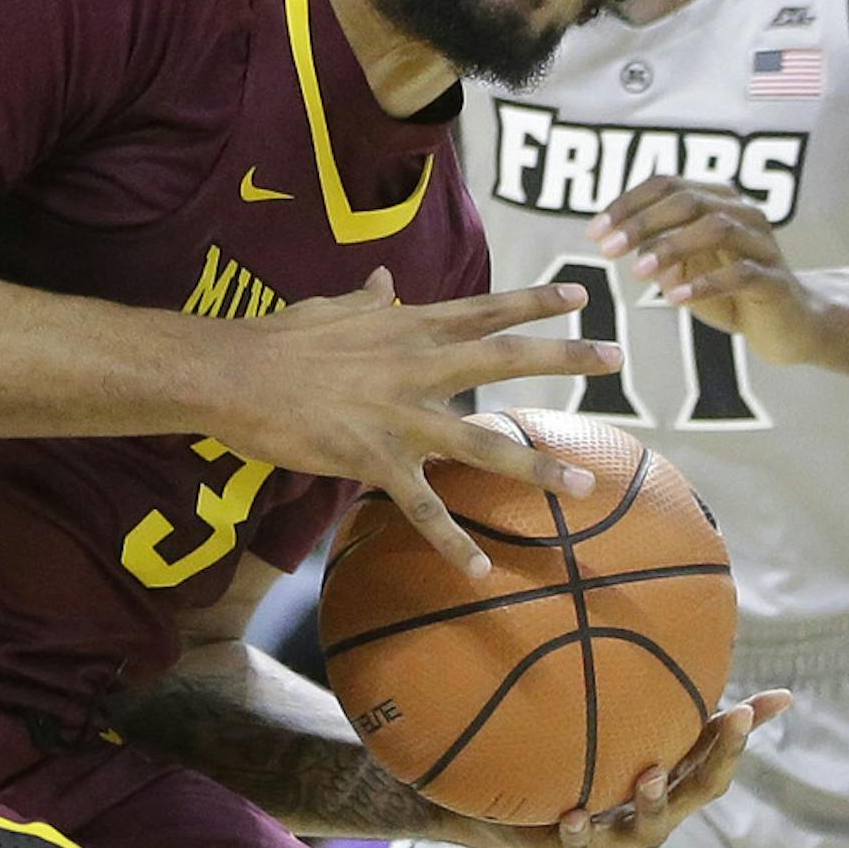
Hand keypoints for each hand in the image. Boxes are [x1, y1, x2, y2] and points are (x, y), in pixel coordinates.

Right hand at [229, 269, 624, 578]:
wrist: (230, 373)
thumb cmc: (275, 338)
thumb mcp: (329, 309)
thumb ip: (366, 299)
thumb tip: (384, 279)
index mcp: (407, 327)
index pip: (485, 309)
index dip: (535, 302)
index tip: (582, 296)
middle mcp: (416, 367)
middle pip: (504, 359)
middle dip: (566, 358)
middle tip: (618, 358)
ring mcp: (399, 417)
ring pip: (482, 444)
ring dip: (537, 468)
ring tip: (584, 487)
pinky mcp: (372, 462)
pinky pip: (422, 509)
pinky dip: (453, 541)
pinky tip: (482, 568)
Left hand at [428, 692, 791, 847]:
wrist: (517, 810)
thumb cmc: (590, 765)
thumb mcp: (635, 732)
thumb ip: (678, 707)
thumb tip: (766, 686)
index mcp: (673, 783)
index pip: (716, 763)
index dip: (736, 738)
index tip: (749, 705)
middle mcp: (655, 813)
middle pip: (697, 793)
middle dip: (716, 758)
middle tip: (730, 721)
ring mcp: (618, 838)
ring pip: (648, 829)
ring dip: (652, 802)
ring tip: (649, 775)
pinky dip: (580, 833)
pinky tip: (573, 815)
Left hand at [596, 176, 824, 366]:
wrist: (787, 326)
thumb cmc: (729, 293)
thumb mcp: (684, 269)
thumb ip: (655, 251)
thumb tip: (618, 242)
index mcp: (718, 201)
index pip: (668, 185)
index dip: (628, 204)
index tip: (594, 232)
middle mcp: (743, 213)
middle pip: (688, 200)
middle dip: (643, 223)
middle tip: (607, 250)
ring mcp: (762, 244)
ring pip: (716, 228)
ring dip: (672, 247)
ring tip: (638, 272)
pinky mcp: (775, 279)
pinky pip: (741, 273)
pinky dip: (705, 283)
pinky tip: (675, 298)